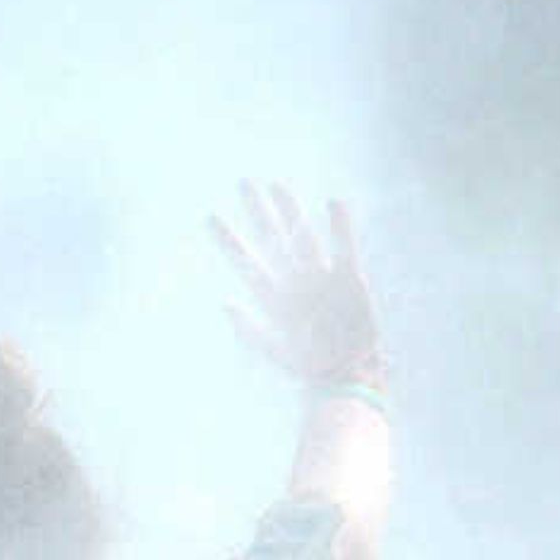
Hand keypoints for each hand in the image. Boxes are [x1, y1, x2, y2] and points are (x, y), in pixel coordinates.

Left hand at [212, 183, 378, 386]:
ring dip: (290, 211)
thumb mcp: (275, 350)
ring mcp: (321, 277)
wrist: (347, 376)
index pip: (245, 262)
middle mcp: (294, 281)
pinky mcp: (350, 279)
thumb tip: (225, 302)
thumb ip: (250, 328)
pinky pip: (344, 246)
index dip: (228, 240)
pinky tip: (333, 203)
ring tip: (277, 184)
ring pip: (302, 236)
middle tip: (243, 182)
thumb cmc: (310, 368)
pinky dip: (340, 226)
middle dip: (258, 212)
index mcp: (273, 298)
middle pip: (272, 239)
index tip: (209, 217)